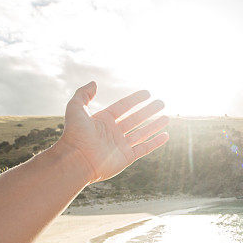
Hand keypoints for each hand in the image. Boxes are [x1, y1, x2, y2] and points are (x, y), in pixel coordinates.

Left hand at [53, 81, 168, 183]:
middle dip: (149, 111)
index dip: (135, 99)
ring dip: (155, 125)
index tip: (148, 93)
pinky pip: (144, 148)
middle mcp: (113, 132)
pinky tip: (165, 135)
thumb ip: (83, 94)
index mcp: (103, 121)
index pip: (123, 107)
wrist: (77, 160)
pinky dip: (155, 142)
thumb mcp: (75, 108)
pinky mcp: (126, 157)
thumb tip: (94, 83)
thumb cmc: (75, 135)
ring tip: (167, 117)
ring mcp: (121, 145)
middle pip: (136, 118)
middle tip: (161, 103)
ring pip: (142, 132)